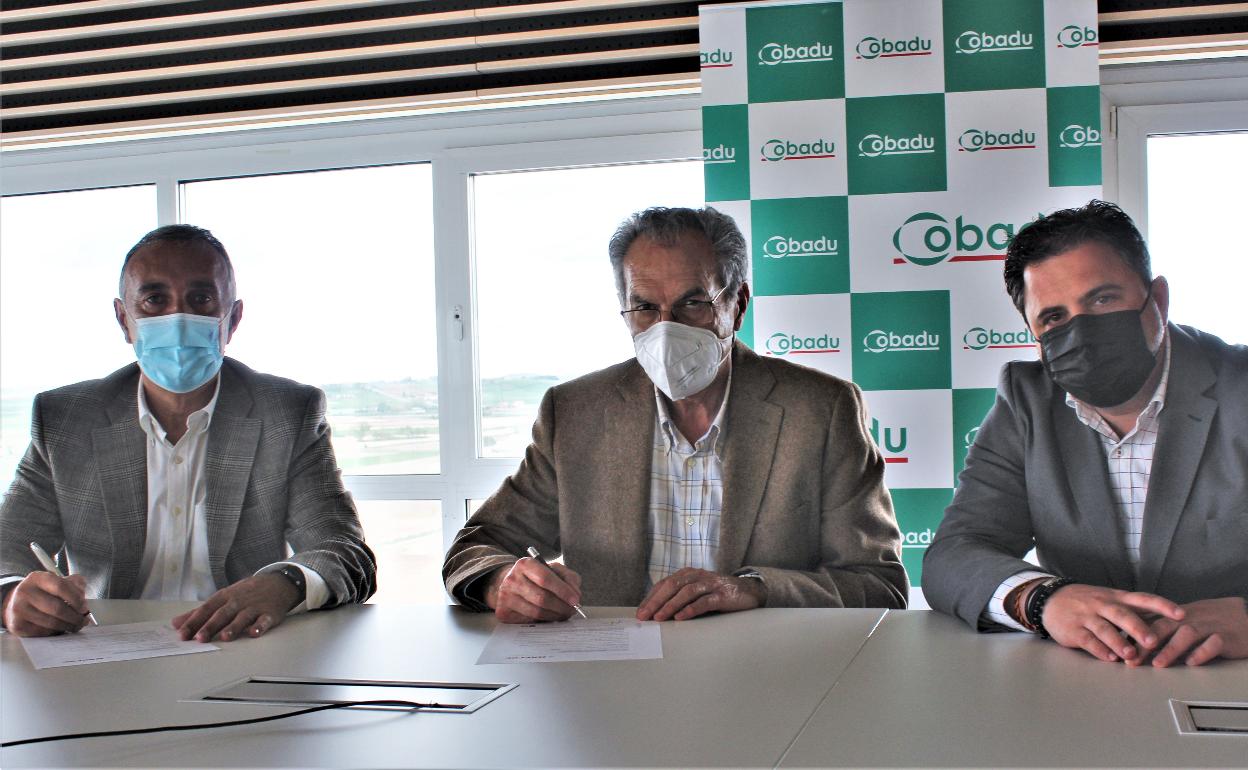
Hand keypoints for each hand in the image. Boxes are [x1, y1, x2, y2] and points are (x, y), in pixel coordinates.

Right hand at [1, 572, 90, 636]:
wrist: (17, 602)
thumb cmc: (45, 592)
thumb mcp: (59, 581)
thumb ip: (75, 586)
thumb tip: (83, 602)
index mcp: (38, 578)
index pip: (61, 587)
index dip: (76, 599)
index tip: (85, 608)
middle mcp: (25, 592)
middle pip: (57, 608)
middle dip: (75, 617)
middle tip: (84, 621)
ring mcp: (19, 609)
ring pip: (51, 622)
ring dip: (68, 626)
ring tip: (76, 626)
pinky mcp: (17, 625)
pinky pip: (43, 632)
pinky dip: (56, 632)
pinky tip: (61, 628)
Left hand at [171, 573, 300, 642]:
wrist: (277, 583)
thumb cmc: (246, 593)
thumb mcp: (222, 598)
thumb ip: (199, 612)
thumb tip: (176, 623)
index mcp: (224, 598)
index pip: (206, 610)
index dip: (194, 622)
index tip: (182, 634)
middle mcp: (237, 601)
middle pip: (222, 614)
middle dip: (210, 626)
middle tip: (199, 638)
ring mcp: (254, 607)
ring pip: (242, 617)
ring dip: (233, 627)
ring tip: (225, 637)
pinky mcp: (269, 613)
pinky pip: (264, 620)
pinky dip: (260, 626)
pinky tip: (254, 633)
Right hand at [485, 558, 582, 623]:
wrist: (512, 584)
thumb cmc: (537, 577)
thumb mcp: (553, 570)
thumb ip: (568, 578)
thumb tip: (575, 595)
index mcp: (525, 564)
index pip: (545, 578)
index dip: (563, 590)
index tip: (576, 600)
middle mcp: (512, 579)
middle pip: (541, 598)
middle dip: (561, 606)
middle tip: (573, 610)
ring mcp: (505, 596)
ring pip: (536, 612)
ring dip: (555, 616)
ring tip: (564, 614)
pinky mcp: (503, 612)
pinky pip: (528, 621)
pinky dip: (543, 621)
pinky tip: (550, 617)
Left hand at [636, 568, 765, 621]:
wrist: (749, 591)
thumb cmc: (718, 594)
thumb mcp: (697, 593)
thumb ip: (681, 598)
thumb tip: (657, 613)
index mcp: (688, 574)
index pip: (664, 584)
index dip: (651, 597)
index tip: (640, 612)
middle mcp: (698, 576)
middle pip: (672, 586)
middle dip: (656, 601)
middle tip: (645, 616)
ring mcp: (711, 584)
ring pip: (686, 592)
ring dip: (671, 605)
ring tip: (660, 617)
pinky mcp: (722, 595)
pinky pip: (705, 601)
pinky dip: (691, 609)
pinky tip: (682, 617)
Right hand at [1039, 583, 1183, 662]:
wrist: (1050, 599)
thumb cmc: (1087, 602)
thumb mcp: (1109, 600)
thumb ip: (1132, 611)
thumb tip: (1164, 624)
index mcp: (1116, 598)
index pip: (1143, 599)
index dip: (1163, 606)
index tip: (1181, 615)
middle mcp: (1103, 605)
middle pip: (1123, 615)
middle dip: (1138, 628)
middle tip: (1153, 640)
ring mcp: (1087, 616)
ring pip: (1105, 629)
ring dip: (1119, 642)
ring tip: (1131, 655)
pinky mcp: (1073, 630)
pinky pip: (1088, 640)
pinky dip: (1099, 649)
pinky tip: (1109, 657)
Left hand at [1131, 597, 1247, 667]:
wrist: (1246, 615)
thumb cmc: (1211, 621)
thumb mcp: (1184, 622)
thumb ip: (1162, 630)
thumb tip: (1134, 642)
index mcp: (1176, 615)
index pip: (1150, 623)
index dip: (1134, 636)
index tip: (1119, 652)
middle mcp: (1190, 618)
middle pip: (1163, 627)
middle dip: (1145, 644)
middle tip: (1131, 660)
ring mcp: (1208, 626)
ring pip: (1186, 634)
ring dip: (1170, 649)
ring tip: (1158, 664)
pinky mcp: (1227, 636)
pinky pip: (1214, 643)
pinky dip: (1202, 652)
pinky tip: (1192, 663)